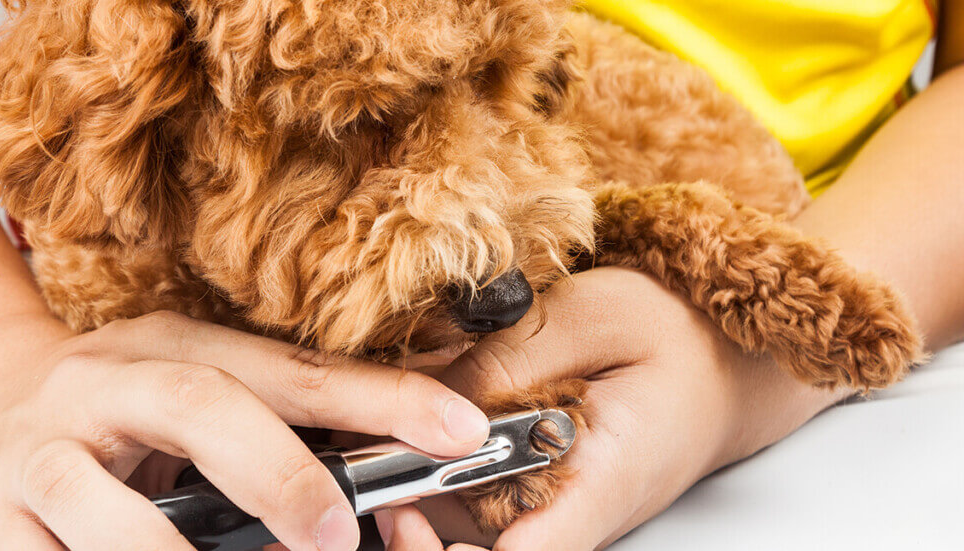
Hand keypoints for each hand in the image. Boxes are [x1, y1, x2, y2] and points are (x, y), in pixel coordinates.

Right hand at [0, 311, 489, 550]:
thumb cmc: (112, 412)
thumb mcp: (186, 394)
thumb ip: (267, 427)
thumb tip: (371, 486)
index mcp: (174, 346)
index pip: (292, 370)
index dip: (381, 399)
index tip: (459, 430)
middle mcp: (108, 383)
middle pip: (202, 407)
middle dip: (280, 471)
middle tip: (336, 534)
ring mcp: (44, 452)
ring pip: (107, 504)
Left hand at [386, 267, 847, 549]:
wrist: (721, 355)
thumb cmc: (676, 335)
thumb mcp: (590, 319)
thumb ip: (507, 363)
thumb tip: (422, 403)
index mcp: (597, 486)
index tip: (404, 513)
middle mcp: (571, 514)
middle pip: (473, 544)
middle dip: (412, 510)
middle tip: (374, 452)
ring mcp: (555, 507)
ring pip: (465, 521)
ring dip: (419, 479)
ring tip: (392, 422)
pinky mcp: (541, 490)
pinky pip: (478, 494)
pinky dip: (443, 460)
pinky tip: (429, 416)